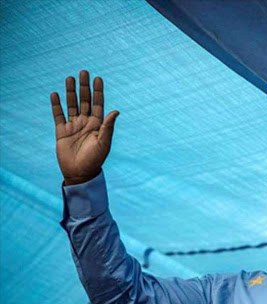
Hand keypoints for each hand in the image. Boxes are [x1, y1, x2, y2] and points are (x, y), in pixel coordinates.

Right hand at [51, 70, 119, 184]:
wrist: (80, 173)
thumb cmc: (95, 160)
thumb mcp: (104, 143)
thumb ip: (108, 127)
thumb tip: (116, 111)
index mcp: (98, 125)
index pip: (98, 104)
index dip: (98, 91)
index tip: (98, 78)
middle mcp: (86, 122)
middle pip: (84, 101)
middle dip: (84, 87)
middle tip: (84, 72)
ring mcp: (73, 126)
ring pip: (71, 105)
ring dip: (71, 92)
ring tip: (70, 78)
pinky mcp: (61, 132)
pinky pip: (58, 115)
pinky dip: (56, 105)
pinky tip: (55, 94)